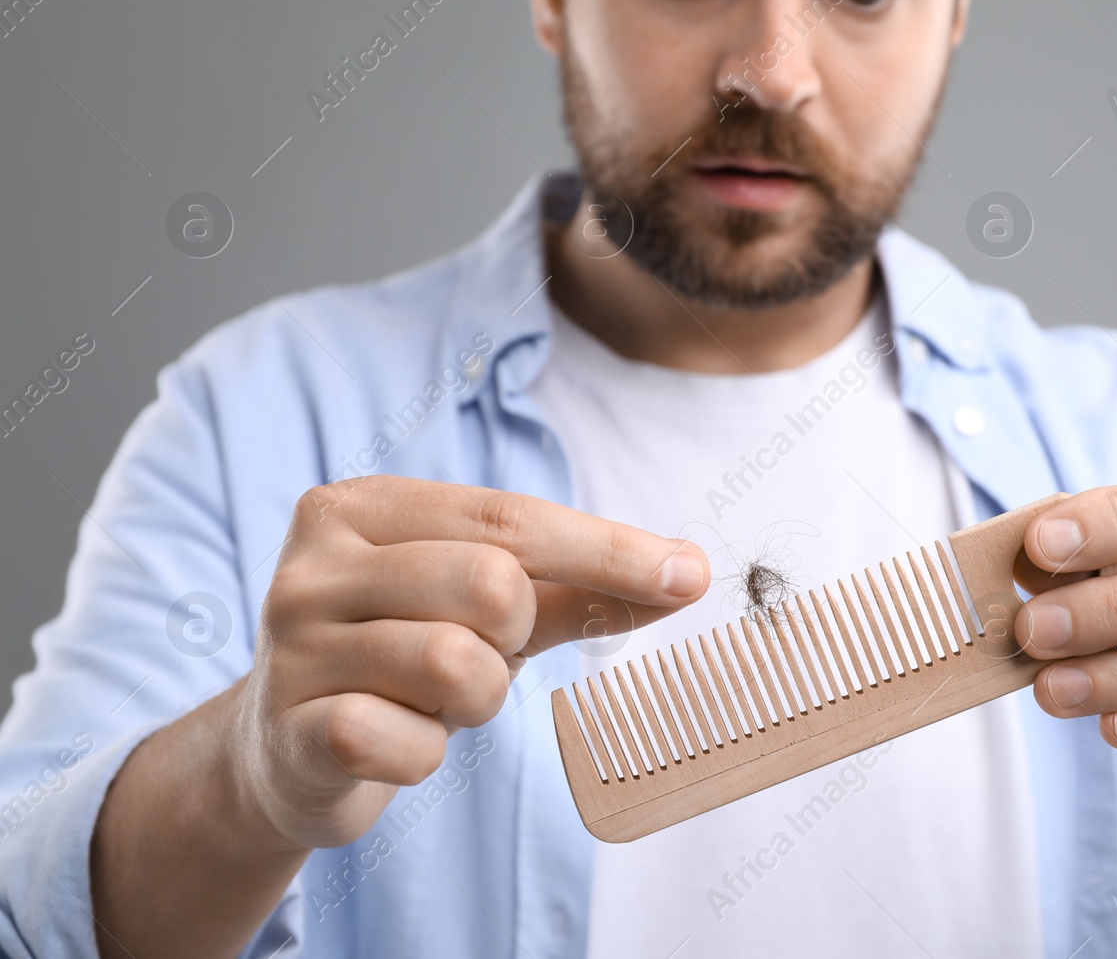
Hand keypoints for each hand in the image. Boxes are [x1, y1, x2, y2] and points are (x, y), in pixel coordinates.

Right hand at [237, 475, 708, 849]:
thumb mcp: (489, 608)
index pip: (511, 519)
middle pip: (489, 582)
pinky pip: (407, 744)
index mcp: (363, 507)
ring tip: (434, 700)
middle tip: (479, 653)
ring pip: (454, 663)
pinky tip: (395, 743)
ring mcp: (292, 648)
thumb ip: (578, 586)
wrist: (283, 754)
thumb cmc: (401, 657)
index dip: (608, 549)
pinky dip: (425, 753)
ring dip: (474, 699)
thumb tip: (686, 571)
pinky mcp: (288, 734)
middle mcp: (314, 564)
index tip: (689, 573)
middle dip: (512, 634)